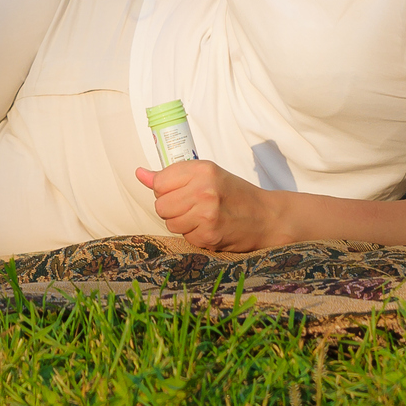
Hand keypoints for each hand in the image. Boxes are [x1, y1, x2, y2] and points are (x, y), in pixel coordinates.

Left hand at [135, 161, 288, 250]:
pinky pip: (184, 236)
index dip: (166, 189)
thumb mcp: (207, 175)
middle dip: (172, 207)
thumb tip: (139, 173)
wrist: (265, 217)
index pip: (159, 182)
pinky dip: (193, 234)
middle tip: (192, 205)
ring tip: (200, 216)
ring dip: (181, 222)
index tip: (180, 190)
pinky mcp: (208, 235)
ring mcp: (206, 214)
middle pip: (160, 205)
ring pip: (169, 222)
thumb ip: (171, 175)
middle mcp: (204, 190)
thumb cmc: (234, 194)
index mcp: (202, 170)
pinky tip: (208, 227)